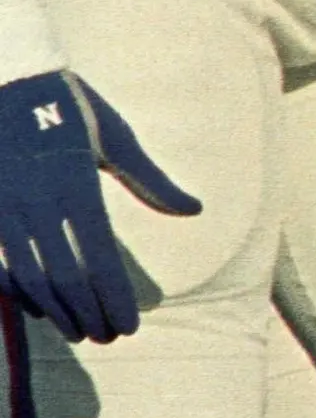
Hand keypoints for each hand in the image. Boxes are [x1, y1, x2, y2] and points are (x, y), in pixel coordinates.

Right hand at [0, 70, 195, 342]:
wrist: (7, 78)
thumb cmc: (69, 107)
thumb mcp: (115, 138)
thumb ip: (151, 181)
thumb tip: (194, 211)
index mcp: (76, 186)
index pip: (99, 259)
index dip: (114, 299)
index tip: (129, 326)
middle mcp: (37, 203)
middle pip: (65, 279)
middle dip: (89, 315)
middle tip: (108, 339)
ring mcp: (4, 210)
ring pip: (29, 279)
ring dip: (56, 312)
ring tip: (80, 332)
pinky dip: (20, 292)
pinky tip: (40, 308)